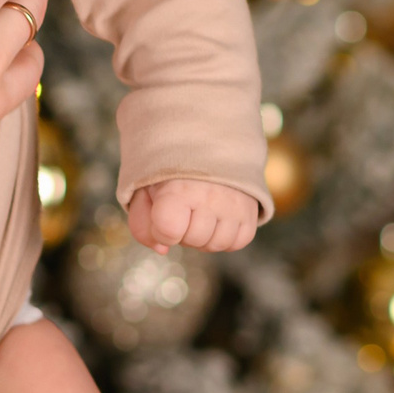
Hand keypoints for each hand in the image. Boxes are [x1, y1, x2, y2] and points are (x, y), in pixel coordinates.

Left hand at [125, 178, 259, 253]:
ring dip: (205, 236)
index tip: (162, 215)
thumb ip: (142, 224)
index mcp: (180, 188)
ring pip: (217, 245)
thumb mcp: (144, 189)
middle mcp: (211, 196)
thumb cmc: (170, 171)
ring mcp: (235, 204)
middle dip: (183, 232)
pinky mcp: (252, 209)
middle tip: (183, 208)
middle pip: (194, 240)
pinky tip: (217, 218)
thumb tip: (162, 249)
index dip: (161, 231)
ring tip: (200, 212)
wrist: (206, 143)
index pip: (169, 230)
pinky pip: (238, 242)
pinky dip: (226, 236)